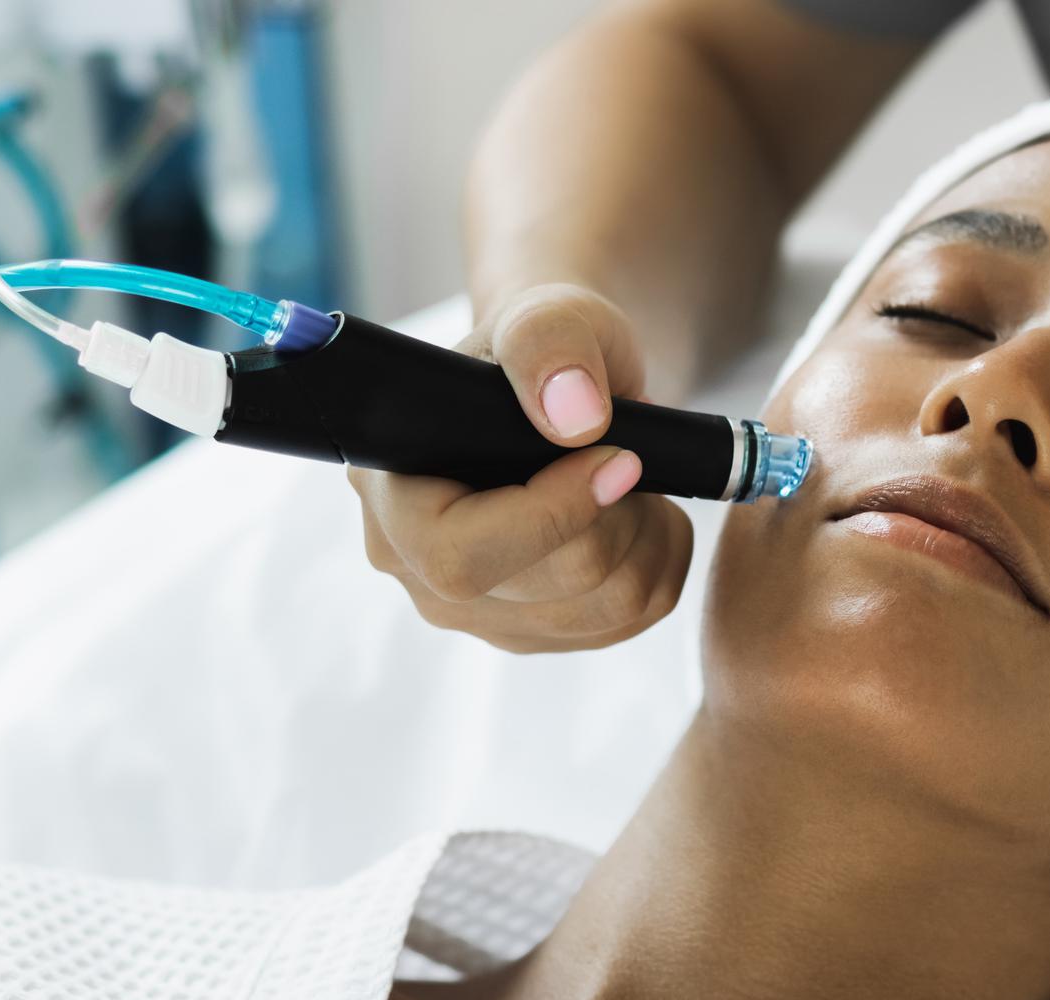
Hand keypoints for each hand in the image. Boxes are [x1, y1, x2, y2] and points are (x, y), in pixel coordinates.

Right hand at [349, 283, 693, 651]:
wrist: (566, 393)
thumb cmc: (546, 353)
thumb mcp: (547, 315)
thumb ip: (548, 342)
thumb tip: (572, 416)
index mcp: (389, 490)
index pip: (459, 553)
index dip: (553, 515)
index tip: (619, 458)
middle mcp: (415, 567)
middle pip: (553, 583)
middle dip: (620, 515)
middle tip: (629, 455)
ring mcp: (475, 613)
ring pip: (607, 608)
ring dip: (650, 536)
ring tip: (635, 479)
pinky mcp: (532, 633)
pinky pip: (630, 624)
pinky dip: (660, 564)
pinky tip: (641, 516)